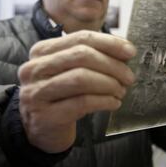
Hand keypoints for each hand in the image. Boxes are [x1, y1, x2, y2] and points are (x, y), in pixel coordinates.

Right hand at [18, 31, 135, 152]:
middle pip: (81, 56)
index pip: (81, 38)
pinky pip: (82, 103)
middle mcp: (35, 68)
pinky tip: (114, 103)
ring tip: (121, 91)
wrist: (43, 128)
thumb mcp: (74, 70)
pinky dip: (104, 101)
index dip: (110, 43)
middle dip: (112, 65)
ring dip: (109, 84)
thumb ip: (95, 56)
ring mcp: (36, 92)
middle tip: (129, 77)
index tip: (130, 52)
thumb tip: (126, 51)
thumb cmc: (64, 94)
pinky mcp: (44, 116)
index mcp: (43, 50)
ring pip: (81, 79)